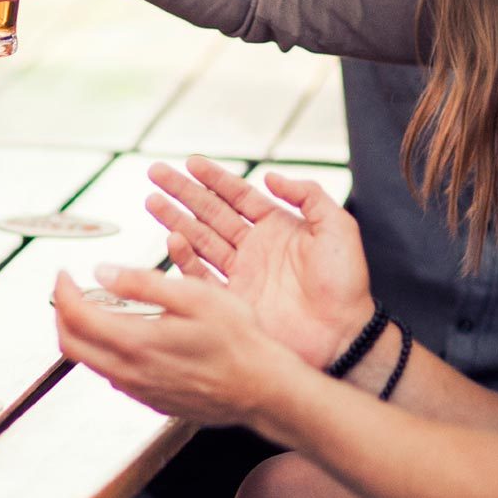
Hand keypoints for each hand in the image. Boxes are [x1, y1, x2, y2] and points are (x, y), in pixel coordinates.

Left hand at [51, 267, 308, 427]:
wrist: (262, 390)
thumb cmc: (239, 343)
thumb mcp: (195, 296)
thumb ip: (144, 283)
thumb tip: (104, 273)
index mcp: (136, 342)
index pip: (75, 316)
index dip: (62, 291)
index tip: (64, 274)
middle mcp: (130, 372)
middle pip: (71, 344)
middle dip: (61, 313)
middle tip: (70, 291)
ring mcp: (139, 390)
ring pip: (90, 362)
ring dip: (83, 333)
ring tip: (99, 307)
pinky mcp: (151, 400)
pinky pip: (113, 375)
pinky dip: (105, 351)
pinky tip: (127, 334)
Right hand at [145, 159, 372, 367]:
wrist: (342, 335)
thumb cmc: (345, 285)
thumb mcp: (338, 228)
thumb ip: (309, 195)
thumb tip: (272, 176)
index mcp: (277, 228)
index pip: (239, 195)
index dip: (214, 178)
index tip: (191, 162)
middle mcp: (254, 249)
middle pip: (211, 213)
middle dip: (183, 192)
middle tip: (157, 173)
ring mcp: (241, 275)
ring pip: (199, 240)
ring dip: (175, 220)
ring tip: (152, 200)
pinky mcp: (232, 302)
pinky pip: (201, 277)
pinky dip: (185, 259)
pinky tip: (173, 240)